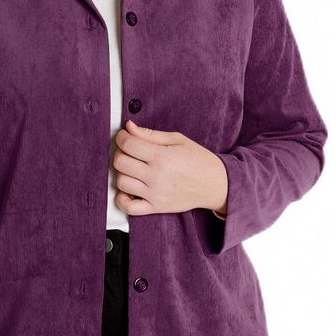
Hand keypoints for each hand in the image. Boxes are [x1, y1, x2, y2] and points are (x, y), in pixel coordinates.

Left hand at [111, 119, 228, 215]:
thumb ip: (151, 134)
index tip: (124, 136)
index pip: (127, 144)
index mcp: (162, 156)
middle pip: (120, 162)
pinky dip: (122, 199)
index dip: (122, 137)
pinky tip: (128, 189)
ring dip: (122, 173)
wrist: (216, 184)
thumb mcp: (178, 140)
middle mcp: (156, 176)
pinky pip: (128, 207)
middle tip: (129, 151)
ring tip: (132, 169)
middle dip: (120, 153)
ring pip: (121, 182)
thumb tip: (129, 127)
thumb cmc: (198, 160)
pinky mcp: (156, 207)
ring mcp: (155, 194)